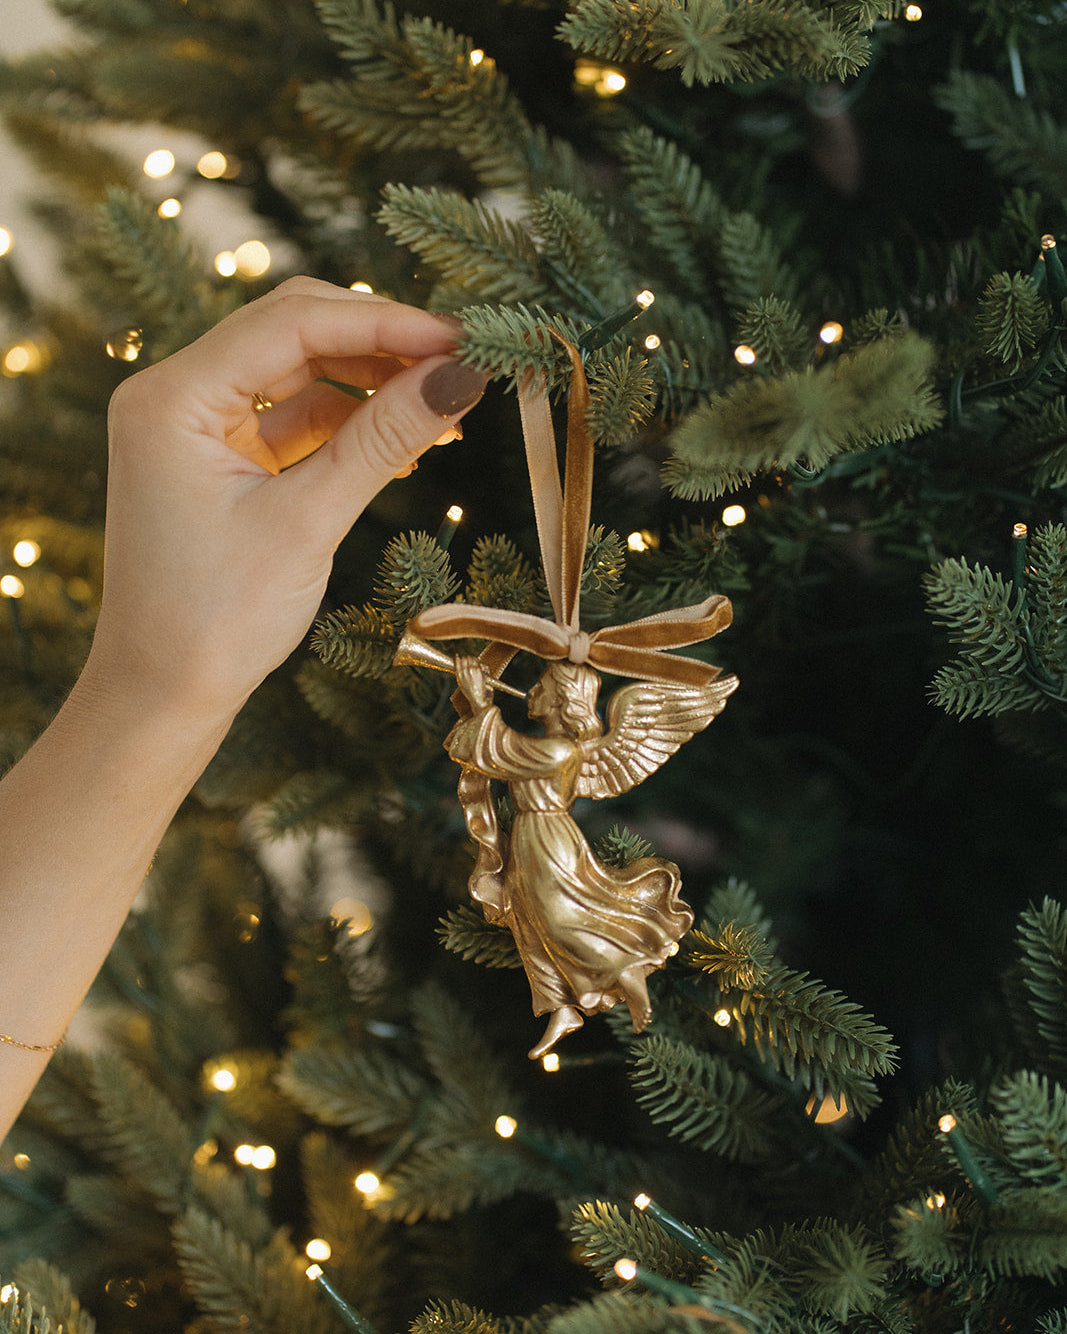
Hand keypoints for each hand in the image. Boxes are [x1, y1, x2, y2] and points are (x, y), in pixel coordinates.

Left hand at [86, 277, 488, 724]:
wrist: (164, 694)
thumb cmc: (217, 619)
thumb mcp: (308, 522)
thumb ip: (382, 439)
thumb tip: (459, 377)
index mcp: (172, 399)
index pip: (290, 324)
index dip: (383, 321)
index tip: (459, 337)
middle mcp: (176, 396)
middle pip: (292, 332)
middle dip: (379, 341)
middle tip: (460, 361)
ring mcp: (197, 427)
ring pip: (299, 372)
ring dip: (371, 380)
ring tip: (443, 400)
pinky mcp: (221, 459)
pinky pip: (295, 418)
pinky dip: (349, 422)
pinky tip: (404, 434)